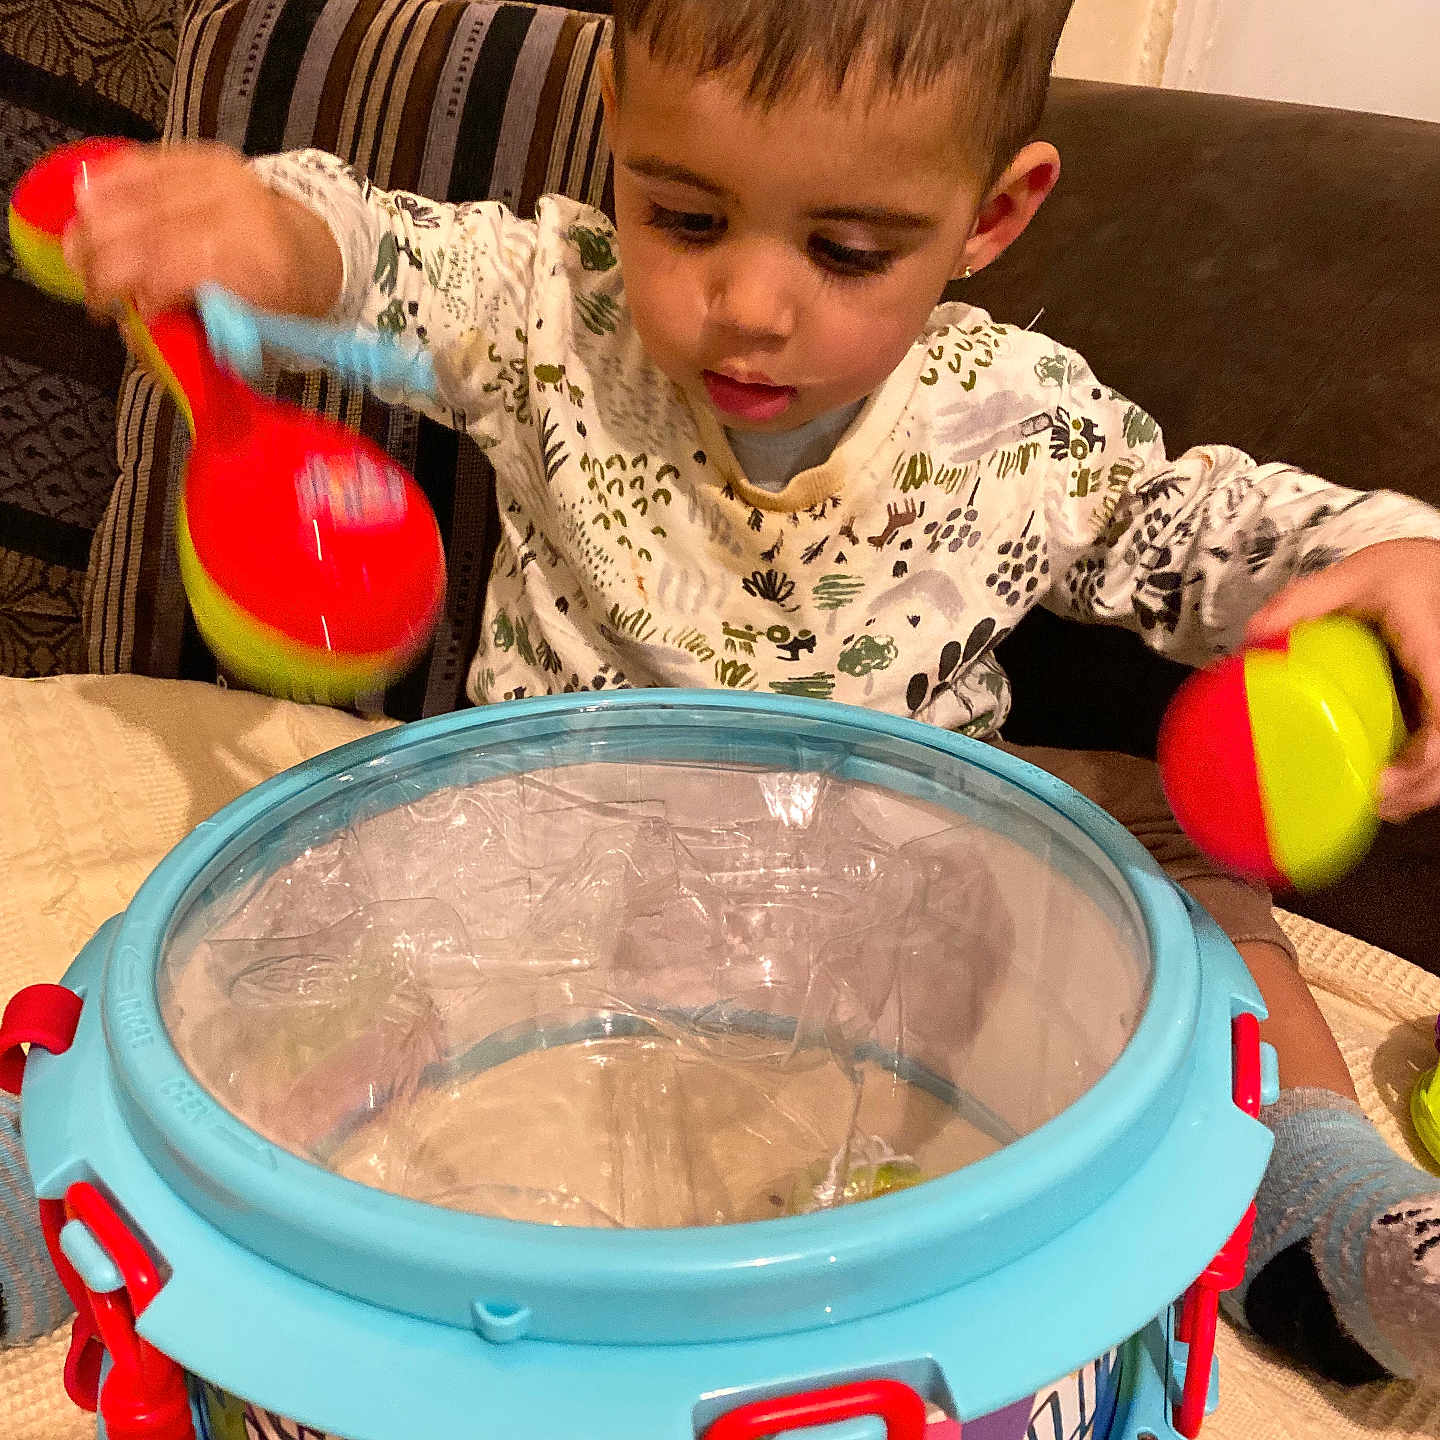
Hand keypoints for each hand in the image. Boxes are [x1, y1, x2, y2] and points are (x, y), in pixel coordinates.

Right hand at [59, 140, 342, 321]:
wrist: (309, 248)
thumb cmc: (278, 299)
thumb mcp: (252, 331)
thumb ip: (196, 332)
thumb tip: (135, 331)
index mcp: (260, 263)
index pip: (181, 266)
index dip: (136, 285)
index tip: (110, 307)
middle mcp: (242, 210)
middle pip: (153, 226)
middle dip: (105, 255)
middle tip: (82, 283)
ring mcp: (224, 177)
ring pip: (142, 192)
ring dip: (97, 221)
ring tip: (74, 250)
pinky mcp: (207, 156)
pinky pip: (147, 162)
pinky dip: (110, 182)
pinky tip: (86, 203)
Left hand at [1245, 538, 1439, 821]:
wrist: (1433, 565)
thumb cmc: (1399, 574)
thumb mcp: (1351, 575)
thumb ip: (1302, 601)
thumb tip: (1250, 639)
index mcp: (1435, 648)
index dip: (1427, 756)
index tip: (1386, 781)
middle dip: (1423, 786)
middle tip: (1376, 805)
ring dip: (1422, 786)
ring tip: (1380, 806)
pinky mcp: (1438, 701)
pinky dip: (1422, 772)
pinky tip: (1391, 790)